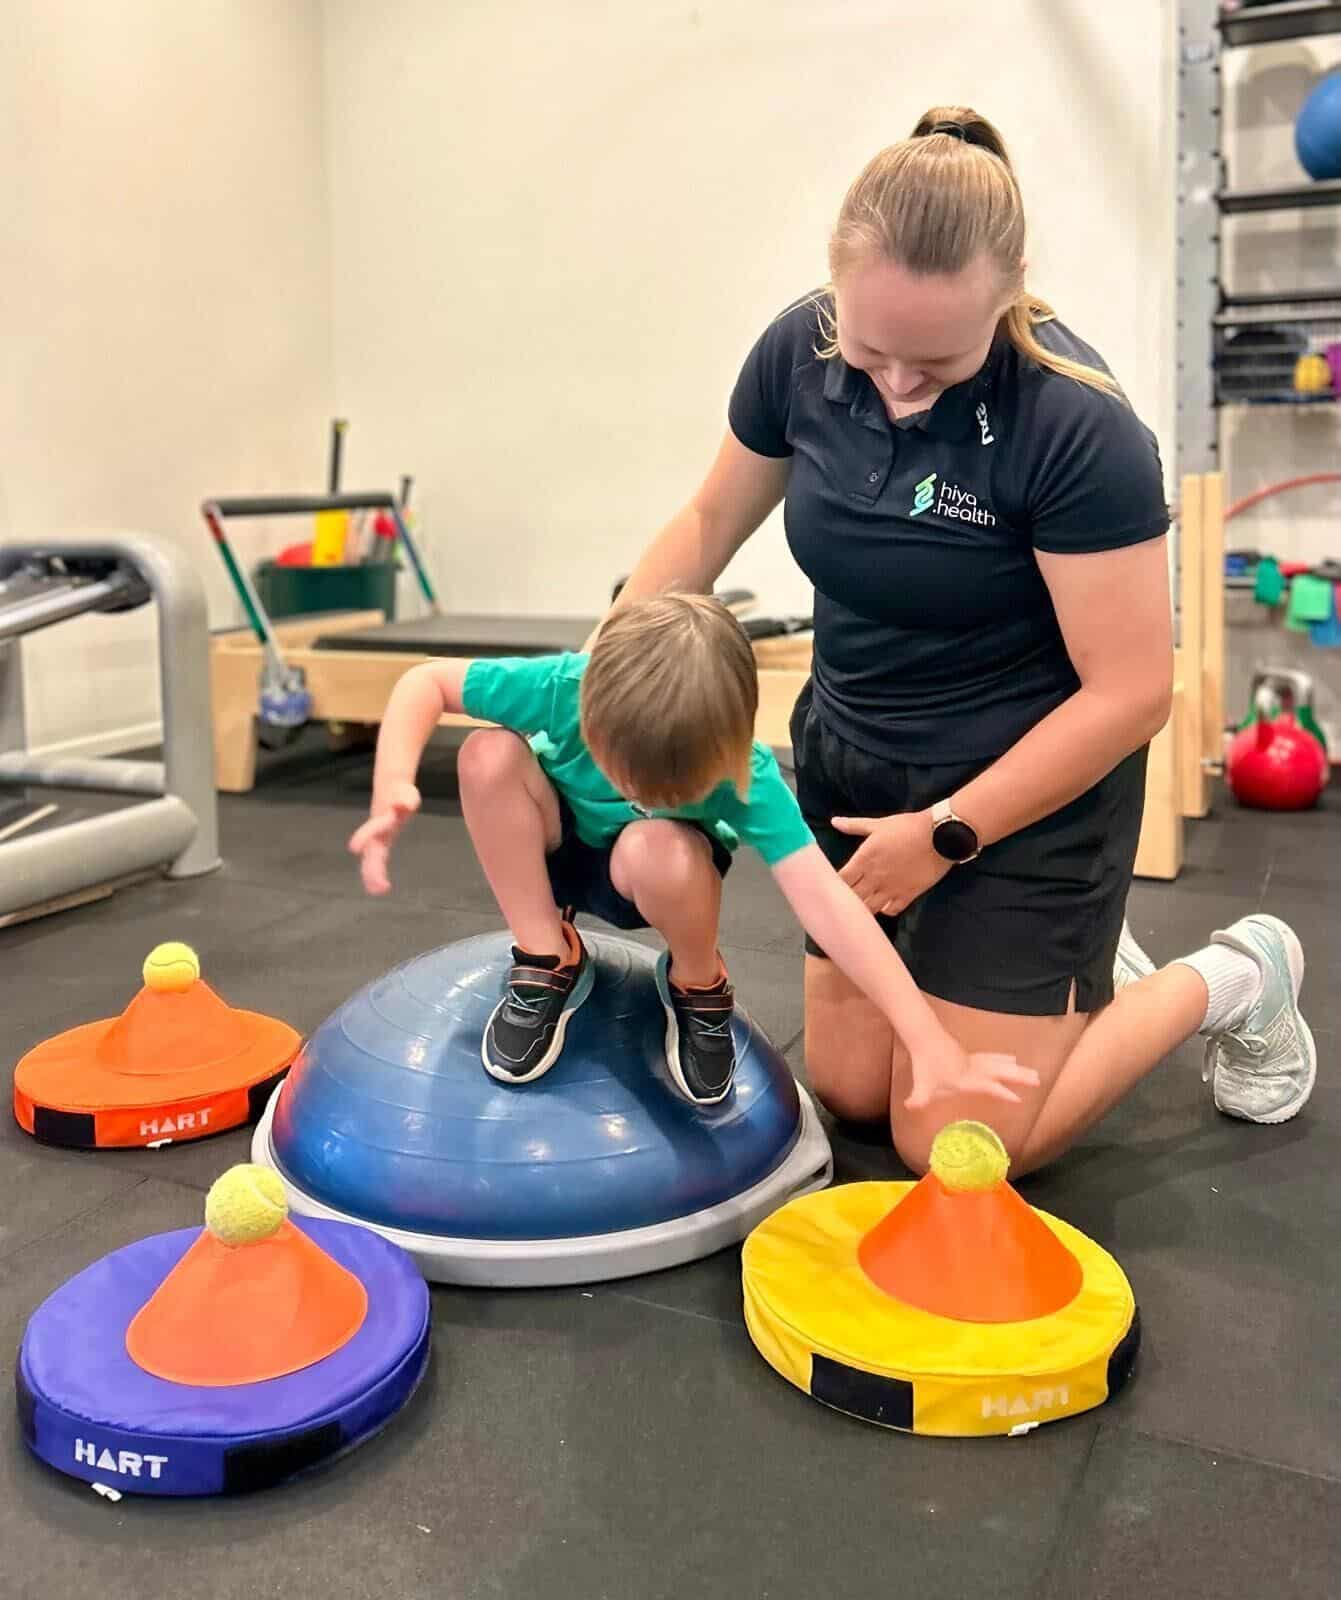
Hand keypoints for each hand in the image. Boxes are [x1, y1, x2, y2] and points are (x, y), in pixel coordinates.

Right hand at [348, 781, 420, 894]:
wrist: (393, 788)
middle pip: (371, 852)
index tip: (353, 848)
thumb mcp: (408, 794)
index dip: (364, 837)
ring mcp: (376, 838)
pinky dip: (375, 874)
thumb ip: (406, 800)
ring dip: (371, 876)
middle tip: (380, 887)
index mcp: (383, 821)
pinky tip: (379, 888)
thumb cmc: (403, 792)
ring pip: (370, 860)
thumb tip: (404, 804)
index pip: (373, 832)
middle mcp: (377, 832)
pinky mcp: (380, 843)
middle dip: (373, 869)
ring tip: (379, 891)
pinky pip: (375, 861)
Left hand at [833, 808, 949, 915]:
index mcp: (864, 860)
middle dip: (846, 897)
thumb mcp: (878, 824)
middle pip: (852, 897)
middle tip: (845, 895)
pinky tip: (883, 903)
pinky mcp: (908, 895)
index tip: (832, 882)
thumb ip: (854, 825)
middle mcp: (875, 878)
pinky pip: (891, 911)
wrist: (940, 836)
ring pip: (869, 908)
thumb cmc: (908, 827)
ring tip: (862, 902)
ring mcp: (891, 889)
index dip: (834, 883)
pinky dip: (885, 910)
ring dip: (863, 906)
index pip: (841, 879)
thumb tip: (834, 822)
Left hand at [905, 1031, 1038, 1111]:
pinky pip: (991, 1058)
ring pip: (1000, 1064)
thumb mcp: (921, 1087)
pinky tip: (1010, 1058)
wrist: (925, 1037)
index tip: (1019, 1100)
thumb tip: (909, 1107)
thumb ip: (917, 1099)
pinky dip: (1002, 1059)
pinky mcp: (969, 1055)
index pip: (989, 1088)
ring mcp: (973, 1061)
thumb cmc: (925, 1064)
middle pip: (1001, 1073)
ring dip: (1016, 1069)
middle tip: (1038, 1080)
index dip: (1003, 1094)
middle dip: (1020, 1077)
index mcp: (966, 1080)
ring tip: (1033, 1073)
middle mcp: (974, 1070)